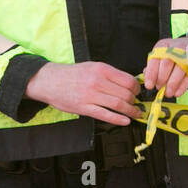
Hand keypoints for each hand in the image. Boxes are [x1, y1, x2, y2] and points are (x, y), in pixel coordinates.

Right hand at [25, 61, 141, 124]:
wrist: (49, 81)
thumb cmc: (72, 74)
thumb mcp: (92, 67)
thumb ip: (109, 74)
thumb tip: (128, 83)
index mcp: (101, 69)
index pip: (128, 80)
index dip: (137, 89)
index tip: (137, 93)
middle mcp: (97, 81)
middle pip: (125, 93)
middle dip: (134, 101)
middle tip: (136, 105)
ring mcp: (90, 95)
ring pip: (118, 104)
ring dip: (130, 111)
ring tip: (135, 114)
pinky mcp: (84, 108)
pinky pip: (105, 115)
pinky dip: (118, 119)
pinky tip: (125, 121)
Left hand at [143, 37, 187, 98]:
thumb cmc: (177, 55)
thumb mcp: (164, 56)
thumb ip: (154, 65)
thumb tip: (145, 76)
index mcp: (164, 46)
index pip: (155, 59)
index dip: (151, 74)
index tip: (149, 86)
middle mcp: (176, 47)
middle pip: (167, 63)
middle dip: (161, 79)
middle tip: (159, 88)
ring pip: (179, 69)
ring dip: (172, 84)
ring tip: (168, 93)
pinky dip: (182, 86)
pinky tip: (177, 93)